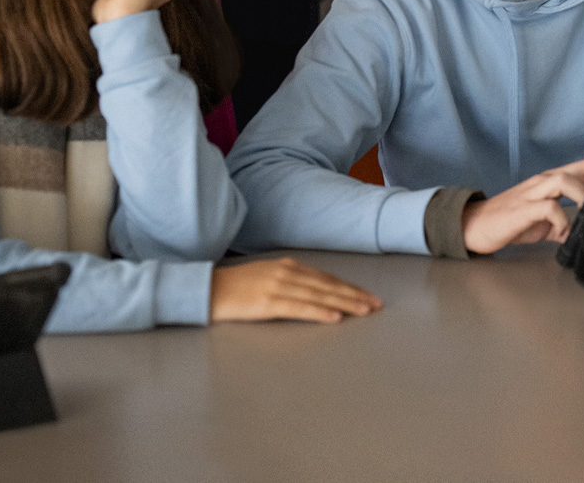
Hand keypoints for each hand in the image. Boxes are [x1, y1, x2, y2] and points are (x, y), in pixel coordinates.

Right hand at [208, 257, 380, 322]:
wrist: (207, 289)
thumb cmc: (236, 287)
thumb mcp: (267, 277)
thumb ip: (290, 282)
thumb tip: (315, 294)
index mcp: (288, 266)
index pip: (326, 278)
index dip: (348, 287)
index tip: (367, 296)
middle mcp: (286, 272)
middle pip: (328, 285)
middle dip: (354, 295)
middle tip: (376, 304)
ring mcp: (277, 287)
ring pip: (319, 296)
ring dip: (345, 304)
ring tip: (364, 311)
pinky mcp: (267, 303)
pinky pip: (299, 308)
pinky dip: (319, 312)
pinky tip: (335, 318)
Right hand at [461, 158, 583, 253]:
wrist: (474, 226)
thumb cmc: (508, 222)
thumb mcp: (540, 223)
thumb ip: (561, 225)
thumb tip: (581, 235)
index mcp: (548, 182)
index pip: (582, 167)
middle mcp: (542, 182)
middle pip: (579, 169)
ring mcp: (532, 193)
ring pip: (564, 181)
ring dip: (582, 196)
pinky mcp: (523, 209)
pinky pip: (549, 208)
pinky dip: (562, 220)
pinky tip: (563, 233)